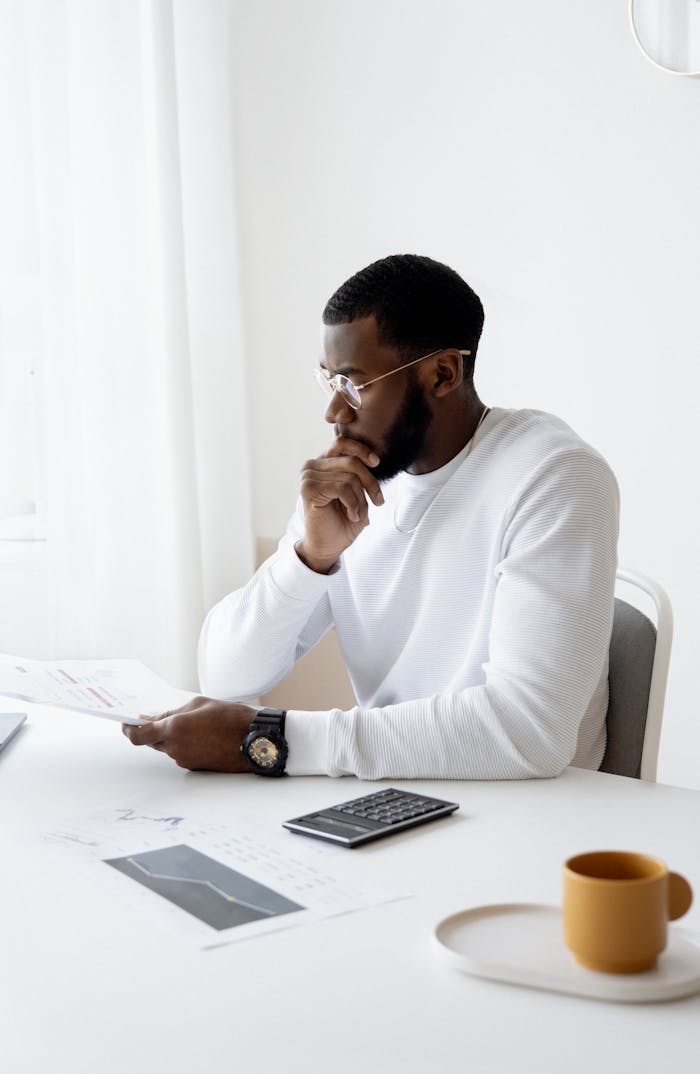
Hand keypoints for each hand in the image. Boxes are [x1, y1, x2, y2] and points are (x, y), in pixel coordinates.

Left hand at [122, 696, 255, 771]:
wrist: (255, 741)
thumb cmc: (231, 718)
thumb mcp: (199, 704)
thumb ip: (173, 711)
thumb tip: (154, 718)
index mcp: (174, 729)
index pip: (138, 735)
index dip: (128, 729)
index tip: (126, 723)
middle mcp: (175, 748)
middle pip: (153, 741)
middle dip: (155, 730)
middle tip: (162, 718)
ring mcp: (185, 760)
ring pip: (169, 748)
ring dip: (174, 737)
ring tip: (195, 724)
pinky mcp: (196, 768)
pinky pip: (182, 754)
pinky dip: (186, 745)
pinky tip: (203, 736)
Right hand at [296, 437, 384, 571]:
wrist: (328, 547)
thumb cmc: (342, 521)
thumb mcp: (357, 493)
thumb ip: (359, 473)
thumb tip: (374, 457)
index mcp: (323, 463)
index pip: (342, 443)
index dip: (362, 450)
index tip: (376, 463)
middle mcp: (312, 466)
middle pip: (352, 462)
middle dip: (370, 483)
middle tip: (377, 502)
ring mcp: (308, 477)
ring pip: (350, 477)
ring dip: (361, 500)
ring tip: (358, 514)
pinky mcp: (308, 489)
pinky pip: (342, 489)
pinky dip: (353, 504)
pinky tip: (351, 515)